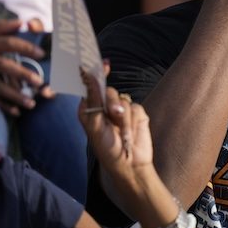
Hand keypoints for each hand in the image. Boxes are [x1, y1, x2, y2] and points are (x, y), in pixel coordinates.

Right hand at [0, 18, 52, 114]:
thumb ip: (9, 26)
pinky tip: (16, 112)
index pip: (10, 43)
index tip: (42, 54)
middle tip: (39, 82)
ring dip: (15, 95)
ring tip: (32, 104)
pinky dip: (3, 105)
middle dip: (23, 74)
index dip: (26, 47)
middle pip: (5, 65)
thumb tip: (29, 23)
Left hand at [78, 64, 155, 199]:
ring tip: (122, 132)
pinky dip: (133, 120)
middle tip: (113, 114)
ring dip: (123, 117)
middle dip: (112, 102)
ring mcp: (121, 110)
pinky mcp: (136, 114)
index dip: (95, 75)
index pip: (91, 87)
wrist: (130, 164)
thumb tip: (92, 79)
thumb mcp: (95, 127)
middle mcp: (105, 107)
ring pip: (123, 99)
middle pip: (109, 90)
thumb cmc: (107, 149)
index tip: (101, 64)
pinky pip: (135, 107)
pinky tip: (131, 132)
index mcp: (90, 109)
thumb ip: (94, 102)